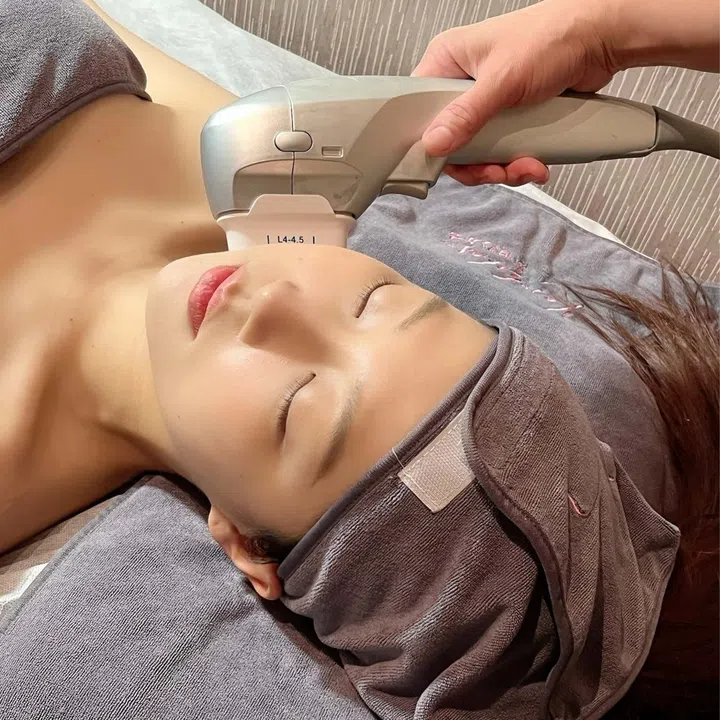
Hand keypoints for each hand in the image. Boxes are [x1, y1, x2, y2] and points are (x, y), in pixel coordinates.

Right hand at [412, 0, 615, 185]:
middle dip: (477, 164)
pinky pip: (500, 151)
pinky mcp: (508, 116)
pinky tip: (535, 162)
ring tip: (525, 167)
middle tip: (495, 171)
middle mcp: (463, 83)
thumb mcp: (502, 80)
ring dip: (501, 168)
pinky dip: (516, 163)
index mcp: (447, 61)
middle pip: (451, 140)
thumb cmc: (552, 37)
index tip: (449, 163)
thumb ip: (466, 115)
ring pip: (478, 152)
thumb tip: (434, 143)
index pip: (421, 111)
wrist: (600, 40)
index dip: (431, 142)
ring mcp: (486, 102)